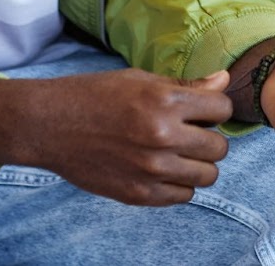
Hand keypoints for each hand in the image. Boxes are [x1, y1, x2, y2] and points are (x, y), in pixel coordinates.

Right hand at [0, 67, 233, 206]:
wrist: (49, 124)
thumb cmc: (95, 95)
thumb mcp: (140, 79)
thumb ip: (186, 85)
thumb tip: (225, 80)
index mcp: (164, 101)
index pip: (222, 109)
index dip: (214, 107)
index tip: (202, 109)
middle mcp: (162, 136)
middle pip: (220, 146)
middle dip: (209, 137)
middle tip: (190, 131)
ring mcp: (151, 169)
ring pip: (208, 175)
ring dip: (198, 163)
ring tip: (179, 152)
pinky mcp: (138, 194)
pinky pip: (184, 195)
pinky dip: (180, 184)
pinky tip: (164, 169)